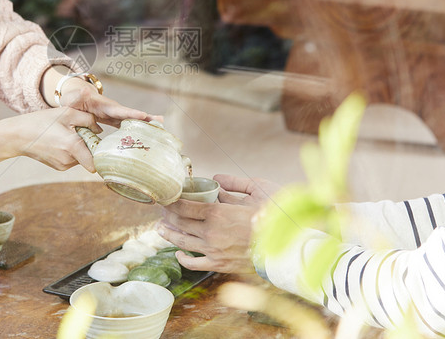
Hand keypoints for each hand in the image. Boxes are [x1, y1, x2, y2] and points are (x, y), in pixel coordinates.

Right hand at [4, 107, 101, 172]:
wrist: (18, 136)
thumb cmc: (42, 121)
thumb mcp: (67, 113)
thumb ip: (88, 119)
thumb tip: (100, 130)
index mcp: (72, 146)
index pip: (96, 161)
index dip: (102, 153)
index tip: (102, 144)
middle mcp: (69, 160)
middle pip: (91, 156)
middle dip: (90, 145)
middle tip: (81, 132)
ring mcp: (63, 165)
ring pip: (82, 158)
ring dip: (80, 148)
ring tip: (67, 135)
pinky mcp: (58, 167)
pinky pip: (73, 160)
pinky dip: (71, 151)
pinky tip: (61, 141)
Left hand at [58, 79, 160, 126]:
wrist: (76, 98)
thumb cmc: (73, 99)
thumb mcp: (72, 99)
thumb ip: (76, 99)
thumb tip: (85, 95)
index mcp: (103, 106)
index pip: (119, 110)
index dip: (130, 113)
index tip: (143, 115)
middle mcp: (113, 110)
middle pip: (131, 114)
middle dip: (145, 117)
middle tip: (160, 121)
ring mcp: (115, 115)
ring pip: (132, 119)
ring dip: (146, 123)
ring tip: (161, 126)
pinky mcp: (115, 120)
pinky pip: (128, 124)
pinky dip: (139, 128)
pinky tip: (149, 134)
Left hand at [157, 175, 276, 273]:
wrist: (285, 248)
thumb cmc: (273, 217)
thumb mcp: (256, 192)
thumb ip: (233, 185)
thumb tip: (217, 179)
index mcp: (217, 214)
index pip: (184, 206)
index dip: (171, 201)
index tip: (165, 197)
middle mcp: (210, 233)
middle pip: (179, 223)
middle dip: (167, 215)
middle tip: (161, 209)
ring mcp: (213, 250)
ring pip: (182, 242)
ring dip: (168, 234)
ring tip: (160, 228)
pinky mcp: (218, 264)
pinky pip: (193, 263)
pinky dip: (182, 258)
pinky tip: (178, 252)